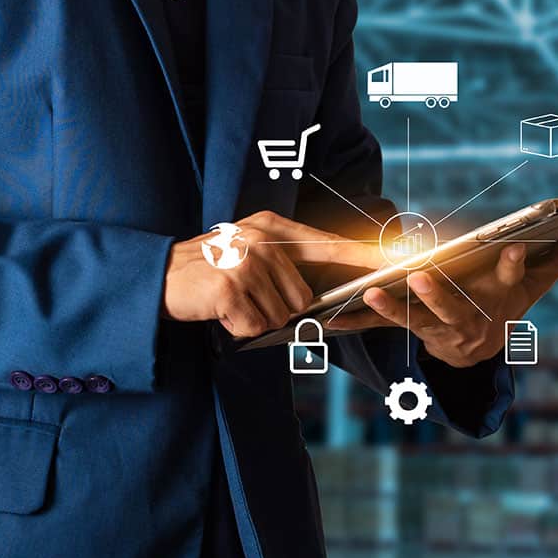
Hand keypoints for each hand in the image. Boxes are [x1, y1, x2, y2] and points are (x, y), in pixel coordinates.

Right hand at [163, 211, 383, 336]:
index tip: (399, 258)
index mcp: (272, 228)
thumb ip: (283, 265)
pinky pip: (255, 327)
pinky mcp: (231, 288)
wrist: (158, 276)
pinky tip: (221, 311)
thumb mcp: (247, 251)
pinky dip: (238, 329)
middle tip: (244, 298)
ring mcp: (247, 263)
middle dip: (276, 309)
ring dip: (256, 319)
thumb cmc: (207, 269)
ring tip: (230, 302)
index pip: (329, 244)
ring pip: (280, 316)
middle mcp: (263, 242)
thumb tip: (313, 298)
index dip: (364, 255)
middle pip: (302, 297)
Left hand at [326, 235, 557, 367]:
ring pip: (415, 319)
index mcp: (500, 302)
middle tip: (420, 275)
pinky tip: (331, 319)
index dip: (510, 268)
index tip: (511, 249)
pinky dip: (361, 320)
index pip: (509, 282)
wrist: (477, 353)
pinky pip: (386, 326)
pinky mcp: (414, 330)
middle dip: (439, 294)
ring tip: (368, 291)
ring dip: (392, 308)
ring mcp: (439, 329)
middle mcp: (469, 320)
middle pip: (454, 309)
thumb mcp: (534, 285)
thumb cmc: (505, 304)